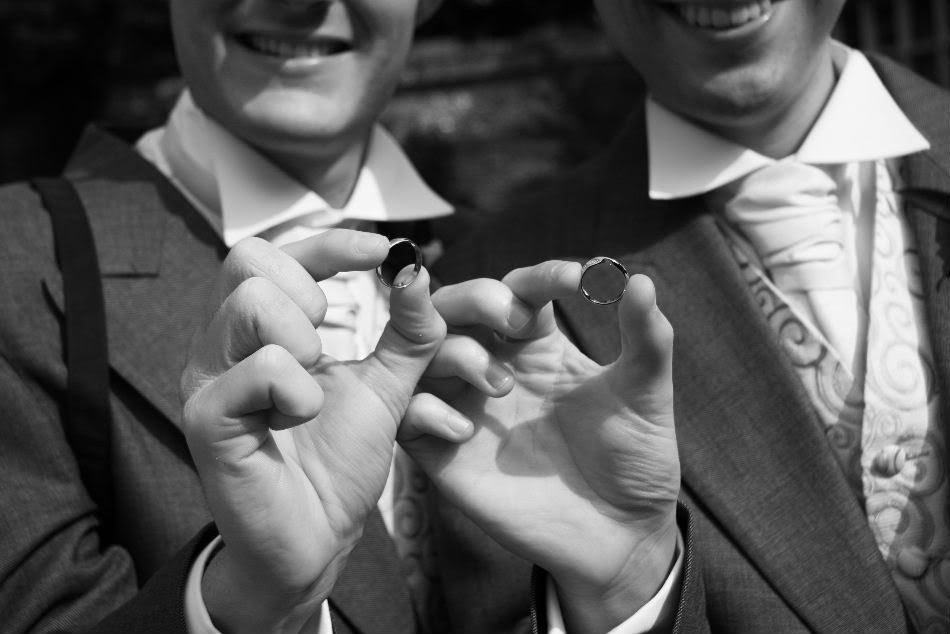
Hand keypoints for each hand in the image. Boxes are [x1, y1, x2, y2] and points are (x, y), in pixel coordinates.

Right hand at [179, 231, 447, 633]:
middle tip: (326, 344)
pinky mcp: (207, 420)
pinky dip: (300, 392)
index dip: (329, 241)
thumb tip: (418, 270)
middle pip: (247, 260)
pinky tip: (297, 422)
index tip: (380, 249)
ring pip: (249, 303)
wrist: (318, 537)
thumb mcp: (387, 386)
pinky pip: (261, 368)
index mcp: (258, 332)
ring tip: (312, 391)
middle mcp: (222, 346)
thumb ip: (408, 333)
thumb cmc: (339, 460)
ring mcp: (208, 380)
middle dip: (308, 291)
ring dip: (304, 341)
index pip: (275, 253)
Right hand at [402, 260, 679, 632]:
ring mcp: (467, 406)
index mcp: (539, 346)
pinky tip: (467, 430)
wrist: (619, 537)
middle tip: (514, 319)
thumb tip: (638, 279)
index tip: (578, 278)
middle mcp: (495, 366)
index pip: (521, 290)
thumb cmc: (634, 461)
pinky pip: (408, 416)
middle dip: (477, 297)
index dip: (541, 275)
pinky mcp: (446, 453)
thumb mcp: (646, 396)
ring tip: (503, 387)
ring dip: (456, 352)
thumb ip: (647, 338)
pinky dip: (425, 409)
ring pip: (425, 351)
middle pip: (457, 306)